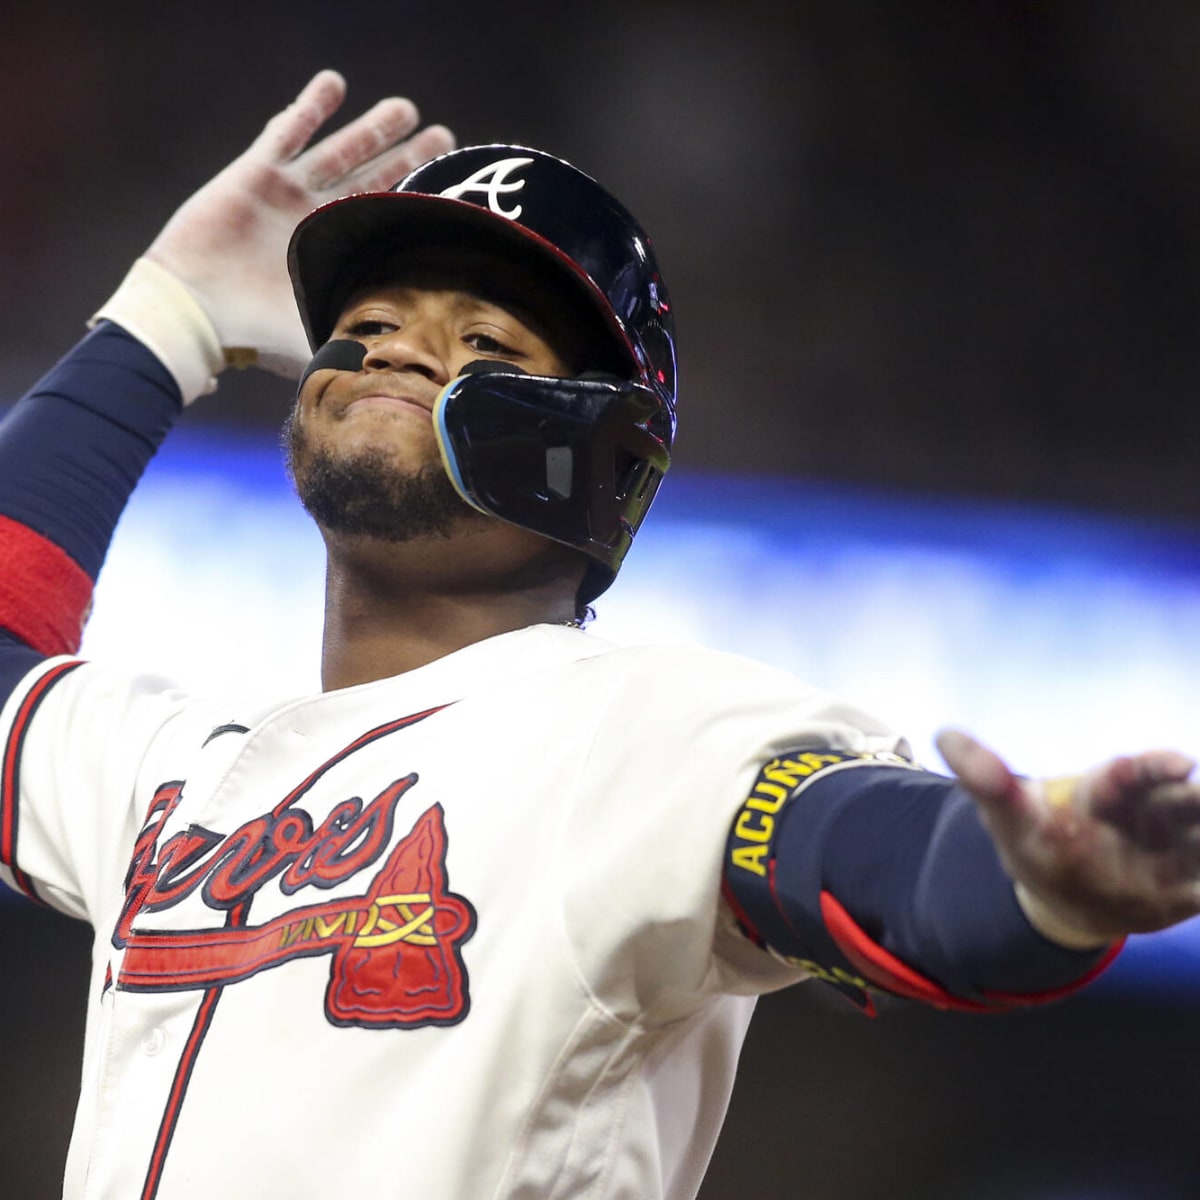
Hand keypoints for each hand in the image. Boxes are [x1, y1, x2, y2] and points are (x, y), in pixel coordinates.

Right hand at [144, 70, 453, 376]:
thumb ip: (359, 333)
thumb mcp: (321, 327)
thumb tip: (406, 363)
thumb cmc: (256, 327)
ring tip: (406, 109)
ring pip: (340, 148)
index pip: (385, 218)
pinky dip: (310, 106)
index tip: (451, 186)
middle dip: (406, 155)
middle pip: (372, 176)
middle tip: (444, 137)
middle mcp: (317, 216)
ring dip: (372, 128)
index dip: (415, 200)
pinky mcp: (256, 170)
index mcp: (336, 251)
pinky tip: (335, 83)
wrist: (199, 308)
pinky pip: (288, 130)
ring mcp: (288, 190)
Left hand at [936, 729, 1199, 944]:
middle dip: (1196, 800)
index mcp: (1111, 792)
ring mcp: (1174, 857)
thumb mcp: (1011, 816)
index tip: (1178, 763)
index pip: (1137, 774)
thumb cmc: (1040, 843)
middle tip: (1197, 785)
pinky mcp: (1184, 895)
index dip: (1154, 766)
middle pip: (1185, 803)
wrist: (1067, 897)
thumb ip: (986, 780)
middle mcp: (1152, 818)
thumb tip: (944, 733)